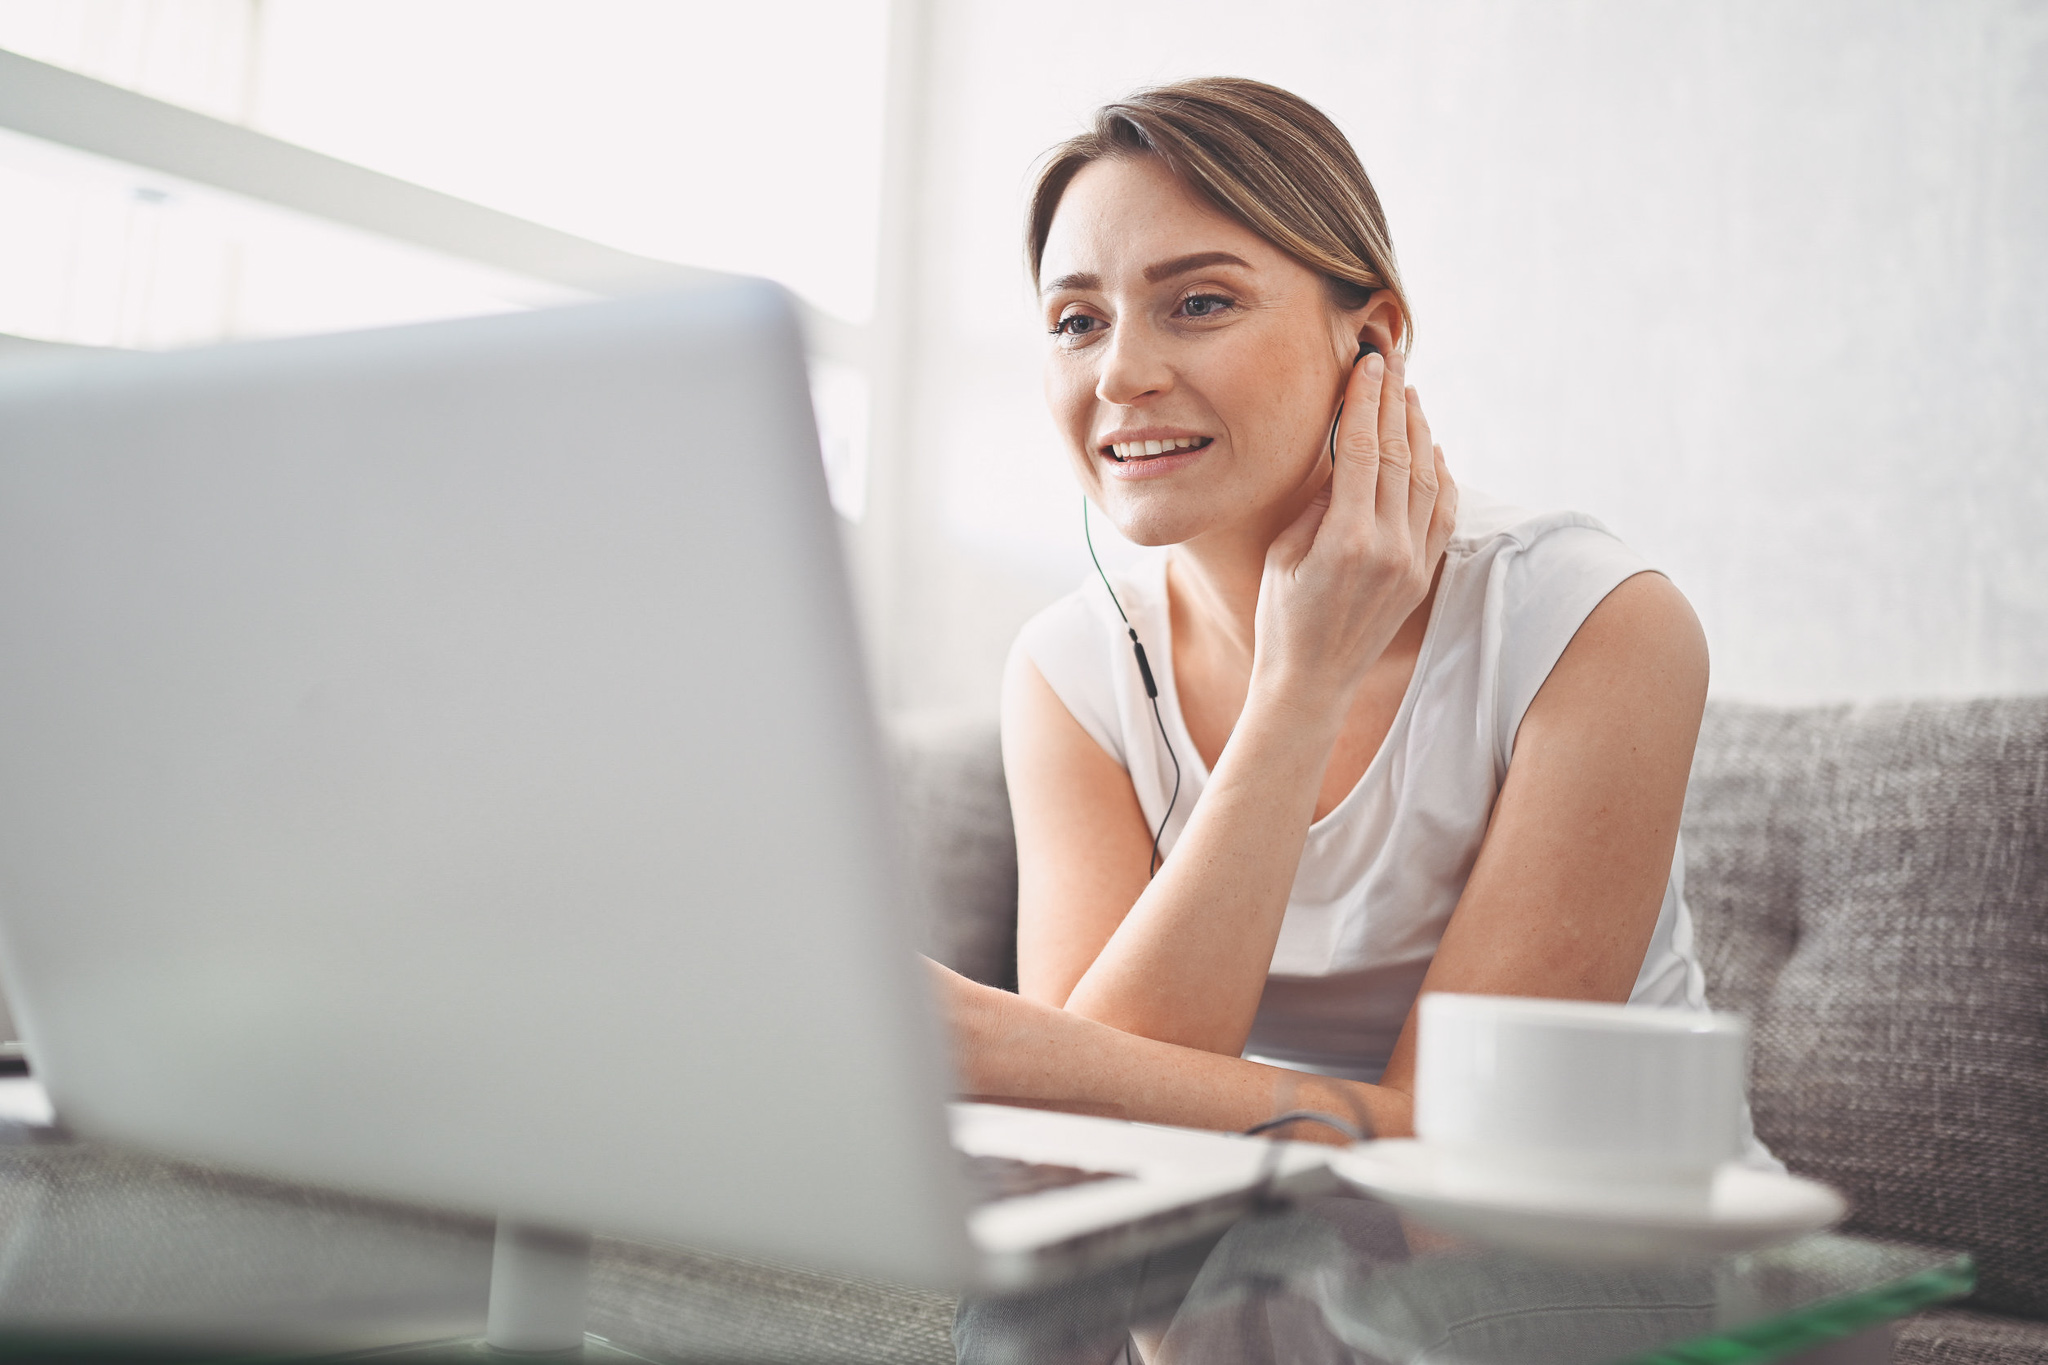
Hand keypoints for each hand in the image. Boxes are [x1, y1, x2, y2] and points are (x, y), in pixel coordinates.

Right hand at [1252, 349, 1455, 721]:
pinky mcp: (1422, 575)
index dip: (1366, 401)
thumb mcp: (1284, 554)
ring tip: (1409, 392)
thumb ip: (1318, 503)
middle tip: (1392, 359)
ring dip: (1418, 430)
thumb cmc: (1281, 617)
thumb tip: (1344, 457)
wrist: (1310, 682)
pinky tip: (1431, 447)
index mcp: (1346, 539)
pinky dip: (1438, 474)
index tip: (1367, 364)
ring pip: (1425, 478)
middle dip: (1394, 401)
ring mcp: (1411, 563)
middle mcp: (1388, 548)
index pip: (1363, 450)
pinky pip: (1440, 512)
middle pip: (1399, 454)